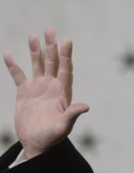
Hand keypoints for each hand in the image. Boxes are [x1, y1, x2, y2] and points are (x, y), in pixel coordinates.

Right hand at [4, 27, 88, 158]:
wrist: (36, 143)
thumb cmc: (52, 136)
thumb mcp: (63, 126)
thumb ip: (72, 115)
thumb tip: (86, 106)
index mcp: (63, 92)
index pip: (66, 70)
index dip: (67, 56)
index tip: (67, 41)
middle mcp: (52, 86)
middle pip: (53, 62)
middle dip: (51, 47)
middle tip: (50, 30)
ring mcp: (38, 88)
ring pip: (37, 65)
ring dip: (35, 51)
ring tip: (33, 36)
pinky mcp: (24, 92)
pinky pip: (18, 75)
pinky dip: (13, 66)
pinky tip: (8, 54)